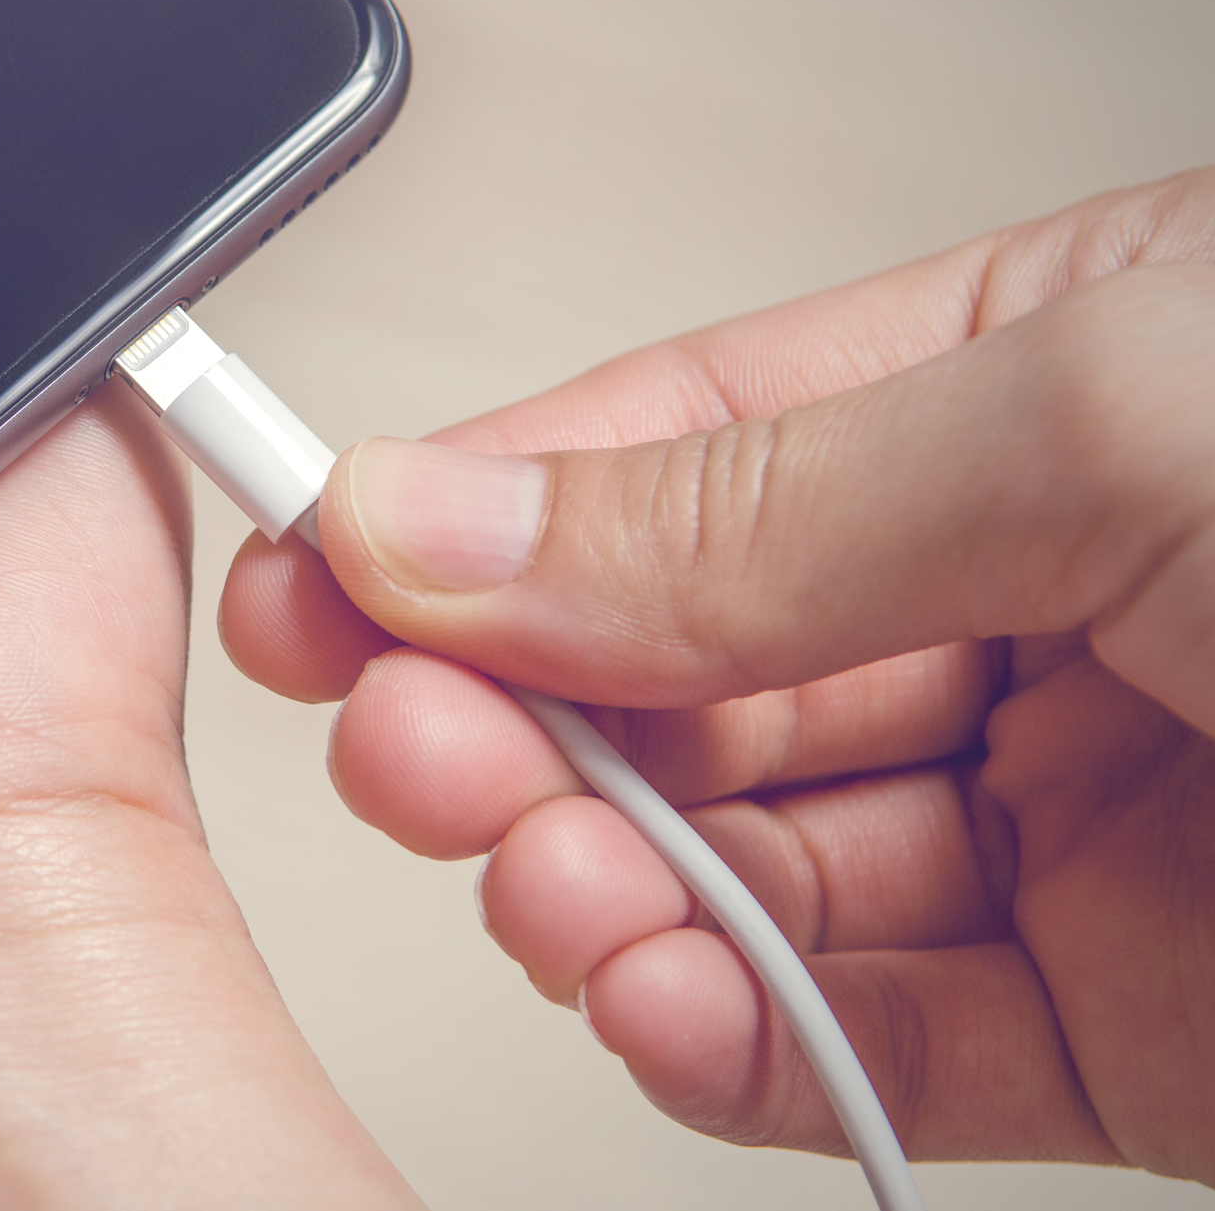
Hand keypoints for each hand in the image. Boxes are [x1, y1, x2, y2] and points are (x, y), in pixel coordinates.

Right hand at [221, 169, 1214, 1180]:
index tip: (307, 573)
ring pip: (740, 862)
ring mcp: (1068, 809)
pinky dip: (733, 1038)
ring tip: (545, 887)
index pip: (672, 449)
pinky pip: (868, 1034)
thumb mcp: (1121, 419)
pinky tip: (654, 1002)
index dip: (470, 517)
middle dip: (513, 719)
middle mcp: (1029, 594)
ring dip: (605, 889)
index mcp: (1031, 389)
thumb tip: (444, 523)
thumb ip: (756, 498)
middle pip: (674, 670)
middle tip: (403, 747)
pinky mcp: (1121, 1014)